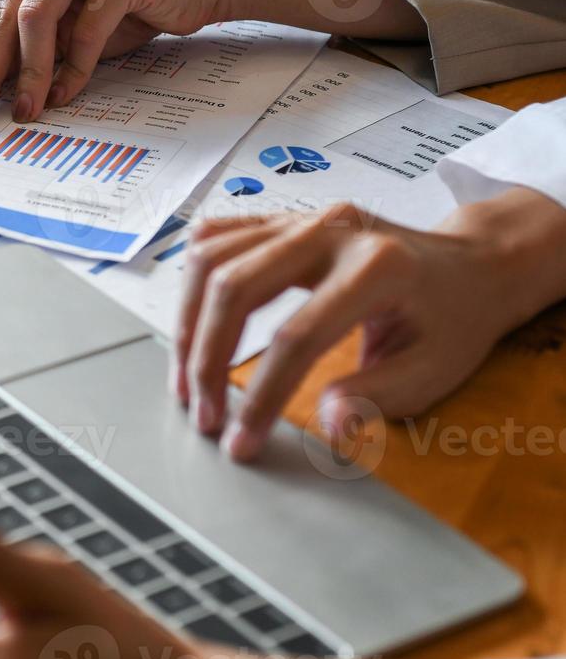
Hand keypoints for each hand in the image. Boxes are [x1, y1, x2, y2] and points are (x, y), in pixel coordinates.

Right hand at [173, 193, 565, 461]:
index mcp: (377, 266)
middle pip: (235, 288)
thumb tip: (330, 425)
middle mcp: (330, 231)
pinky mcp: (280, 219)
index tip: (242, 442)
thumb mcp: (434, 369)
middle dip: (206, 360)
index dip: (260, 395)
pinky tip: (191, 326)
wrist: (471, 267)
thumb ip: (378, 396)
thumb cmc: (453, 320)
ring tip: (187, 379)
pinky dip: (191, 284)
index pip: (296, 336)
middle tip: (204, 416)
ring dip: (187, 324)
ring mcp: (299, 217)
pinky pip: (213, 238)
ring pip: (210, 258)